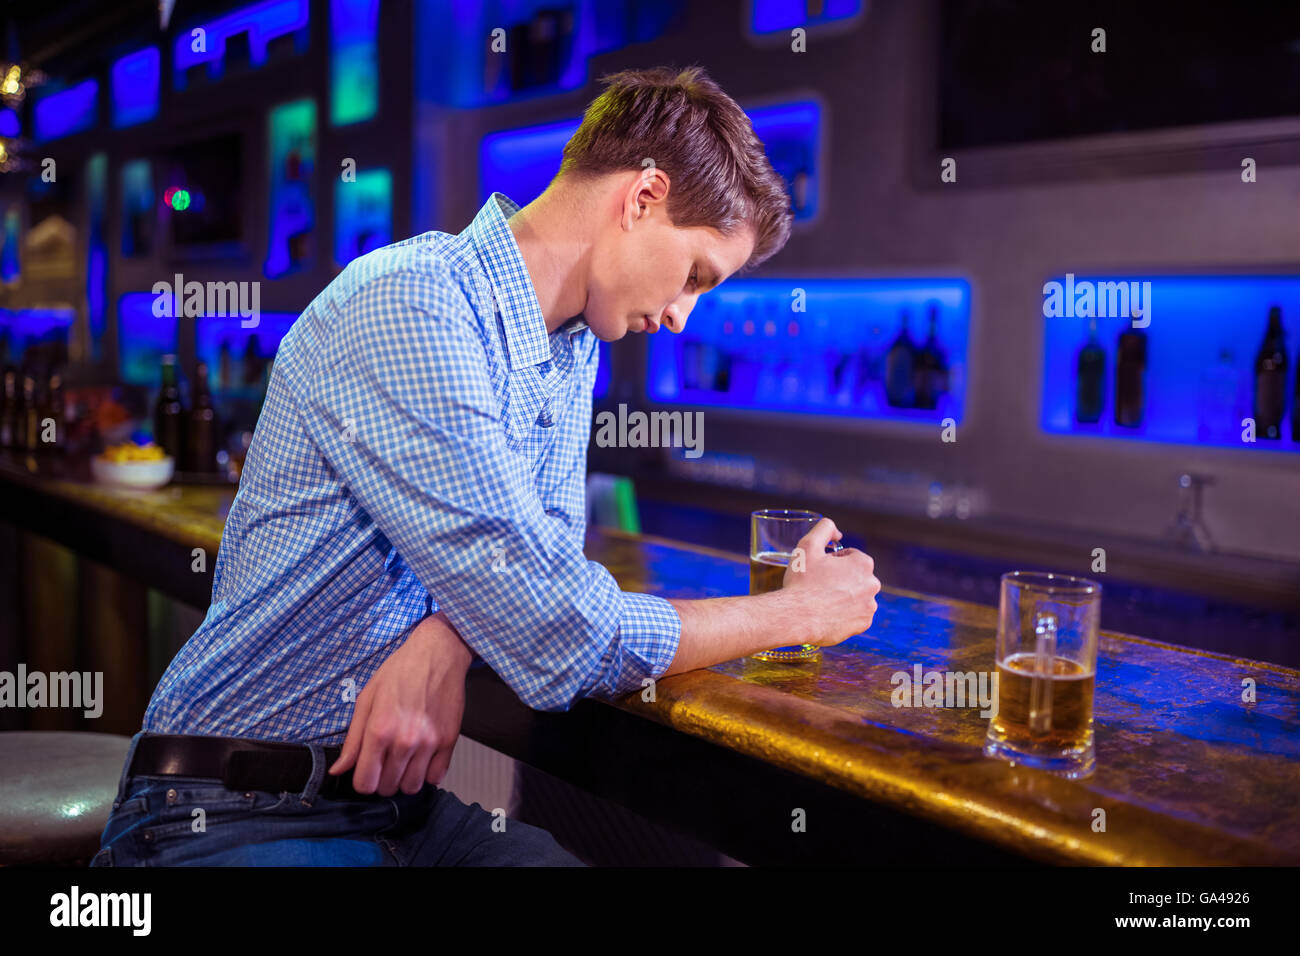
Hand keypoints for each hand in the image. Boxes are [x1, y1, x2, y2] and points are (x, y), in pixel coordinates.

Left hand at [329, 611, 473, 795]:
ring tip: (403, 761)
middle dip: (382, 780)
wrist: (437, 654)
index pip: (365, 782)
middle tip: (385, 762)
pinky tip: (422, 758)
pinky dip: (427, 773)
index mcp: (379, 730)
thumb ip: (353, 739)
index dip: (362, 780)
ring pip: (412, 787)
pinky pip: (436, 777)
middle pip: (387, 788)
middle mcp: (405, 741)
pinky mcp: (450, 741)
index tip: (366, 771)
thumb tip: (339, 769)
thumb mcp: (367, 699)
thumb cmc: (400, 672)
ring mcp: (430, 743)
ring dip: (404, 779)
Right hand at [781, 517, 880, 646]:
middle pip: (855, 576)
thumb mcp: (808, 545)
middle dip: (840, 578)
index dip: (832, 562)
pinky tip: (829, 613)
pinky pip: (855, 615)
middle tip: (819, 585)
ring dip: (843, 595)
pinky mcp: (863, 624)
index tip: (819, 570)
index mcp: (863, 563)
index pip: (850, 557)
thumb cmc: (802, 581)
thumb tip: (837, 532)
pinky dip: (845, 613)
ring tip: (823, 601)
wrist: (796, 617)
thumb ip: (824, 528)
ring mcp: (869, 606)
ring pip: (856, 596)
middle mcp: (872, 584)